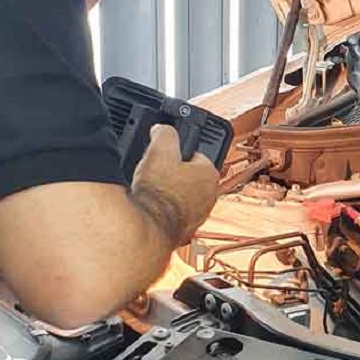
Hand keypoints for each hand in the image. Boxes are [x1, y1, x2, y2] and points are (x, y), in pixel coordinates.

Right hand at [130, 124, 219, 245]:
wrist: (148, 227)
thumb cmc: (158, 192)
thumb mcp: (159, 150)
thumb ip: (164, 133)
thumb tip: (161, 129)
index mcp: (210, 174)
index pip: (196, 155)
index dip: (177, 153)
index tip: (166, 155)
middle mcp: (211, 197)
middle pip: (189, 177)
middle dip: (173, 174)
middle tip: (156, 174)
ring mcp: (199, 216)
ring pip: (182, 197)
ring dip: (169, 193)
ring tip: (153, 190)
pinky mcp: (185, 230)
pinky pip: (175, 214)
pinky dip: (165, 210)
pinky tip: (153, 207)